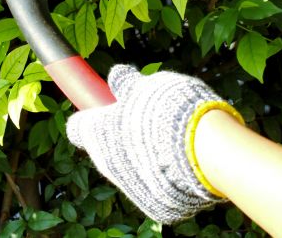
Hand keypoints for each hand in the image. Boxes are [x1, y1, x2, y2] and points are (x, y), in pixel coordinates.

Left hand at [66, 65, 239, 223]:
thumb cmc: (167, 110)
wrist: (203, 150)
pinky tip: (181, 159)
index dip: (92, 115)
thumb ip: (126, 83)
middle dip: (121, 136)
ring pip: (130, 170)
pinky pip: (154, 187)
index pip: (78, 127)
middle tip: (145, 119)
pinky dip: (163, 175)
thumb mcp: (144, 86)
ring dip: (142, 156)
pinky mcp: (156, 206)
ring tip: (170, 138)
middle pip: (106, 150)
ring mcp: (130, 189)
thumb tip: (116, 76)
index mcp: (95, 133)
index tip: (107, 106)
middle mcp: (106, 164)